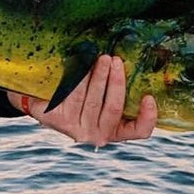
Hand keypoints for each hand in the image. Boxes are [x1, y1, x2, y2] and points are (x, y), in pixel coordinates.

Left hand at [8, 55, 156, 147]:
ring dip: (99, 77)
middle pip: (113, 109)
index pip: (138, 131)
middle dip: (116, 82)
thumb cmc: (82, 98)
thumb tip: (130, 65)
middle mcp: (98, 135)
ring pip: (93, 101)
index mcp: (114, 131)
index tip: (149, 97)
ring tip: (102, 58)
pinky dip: (80, 79)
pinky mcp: (60, 121)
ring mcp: (78, 130)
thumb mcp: (102, 99)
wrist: (45, 104)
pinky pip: (73, 96)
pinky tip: (82, 66)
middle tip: (116, 60)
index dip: (148, 117)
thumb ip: (114, 91)